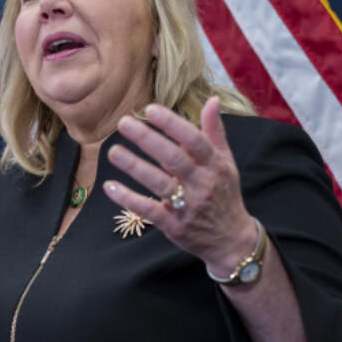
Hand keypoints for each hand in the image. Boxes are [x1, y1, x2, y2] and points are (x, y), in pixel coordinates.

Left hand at [102, 97, 258, 273]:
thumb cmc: (224, 194)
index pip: (194, 140)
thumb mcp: (225, 163)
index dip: (172, 124)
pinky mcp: (174, 226)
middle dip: (148, 140)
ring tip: (113, 151)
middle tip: (124, 123)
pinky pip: (149, 211)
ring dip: (134, 167)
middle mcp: (202, 184)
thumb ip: (214, 132)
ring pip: (159, 183)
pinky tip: (110, 187)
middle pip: (174, 159)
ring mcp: (188, 206)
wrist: (231, 240)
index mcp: (215, 165)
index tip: (150, 109)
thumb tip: (212, 100)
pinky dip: (129, 199)